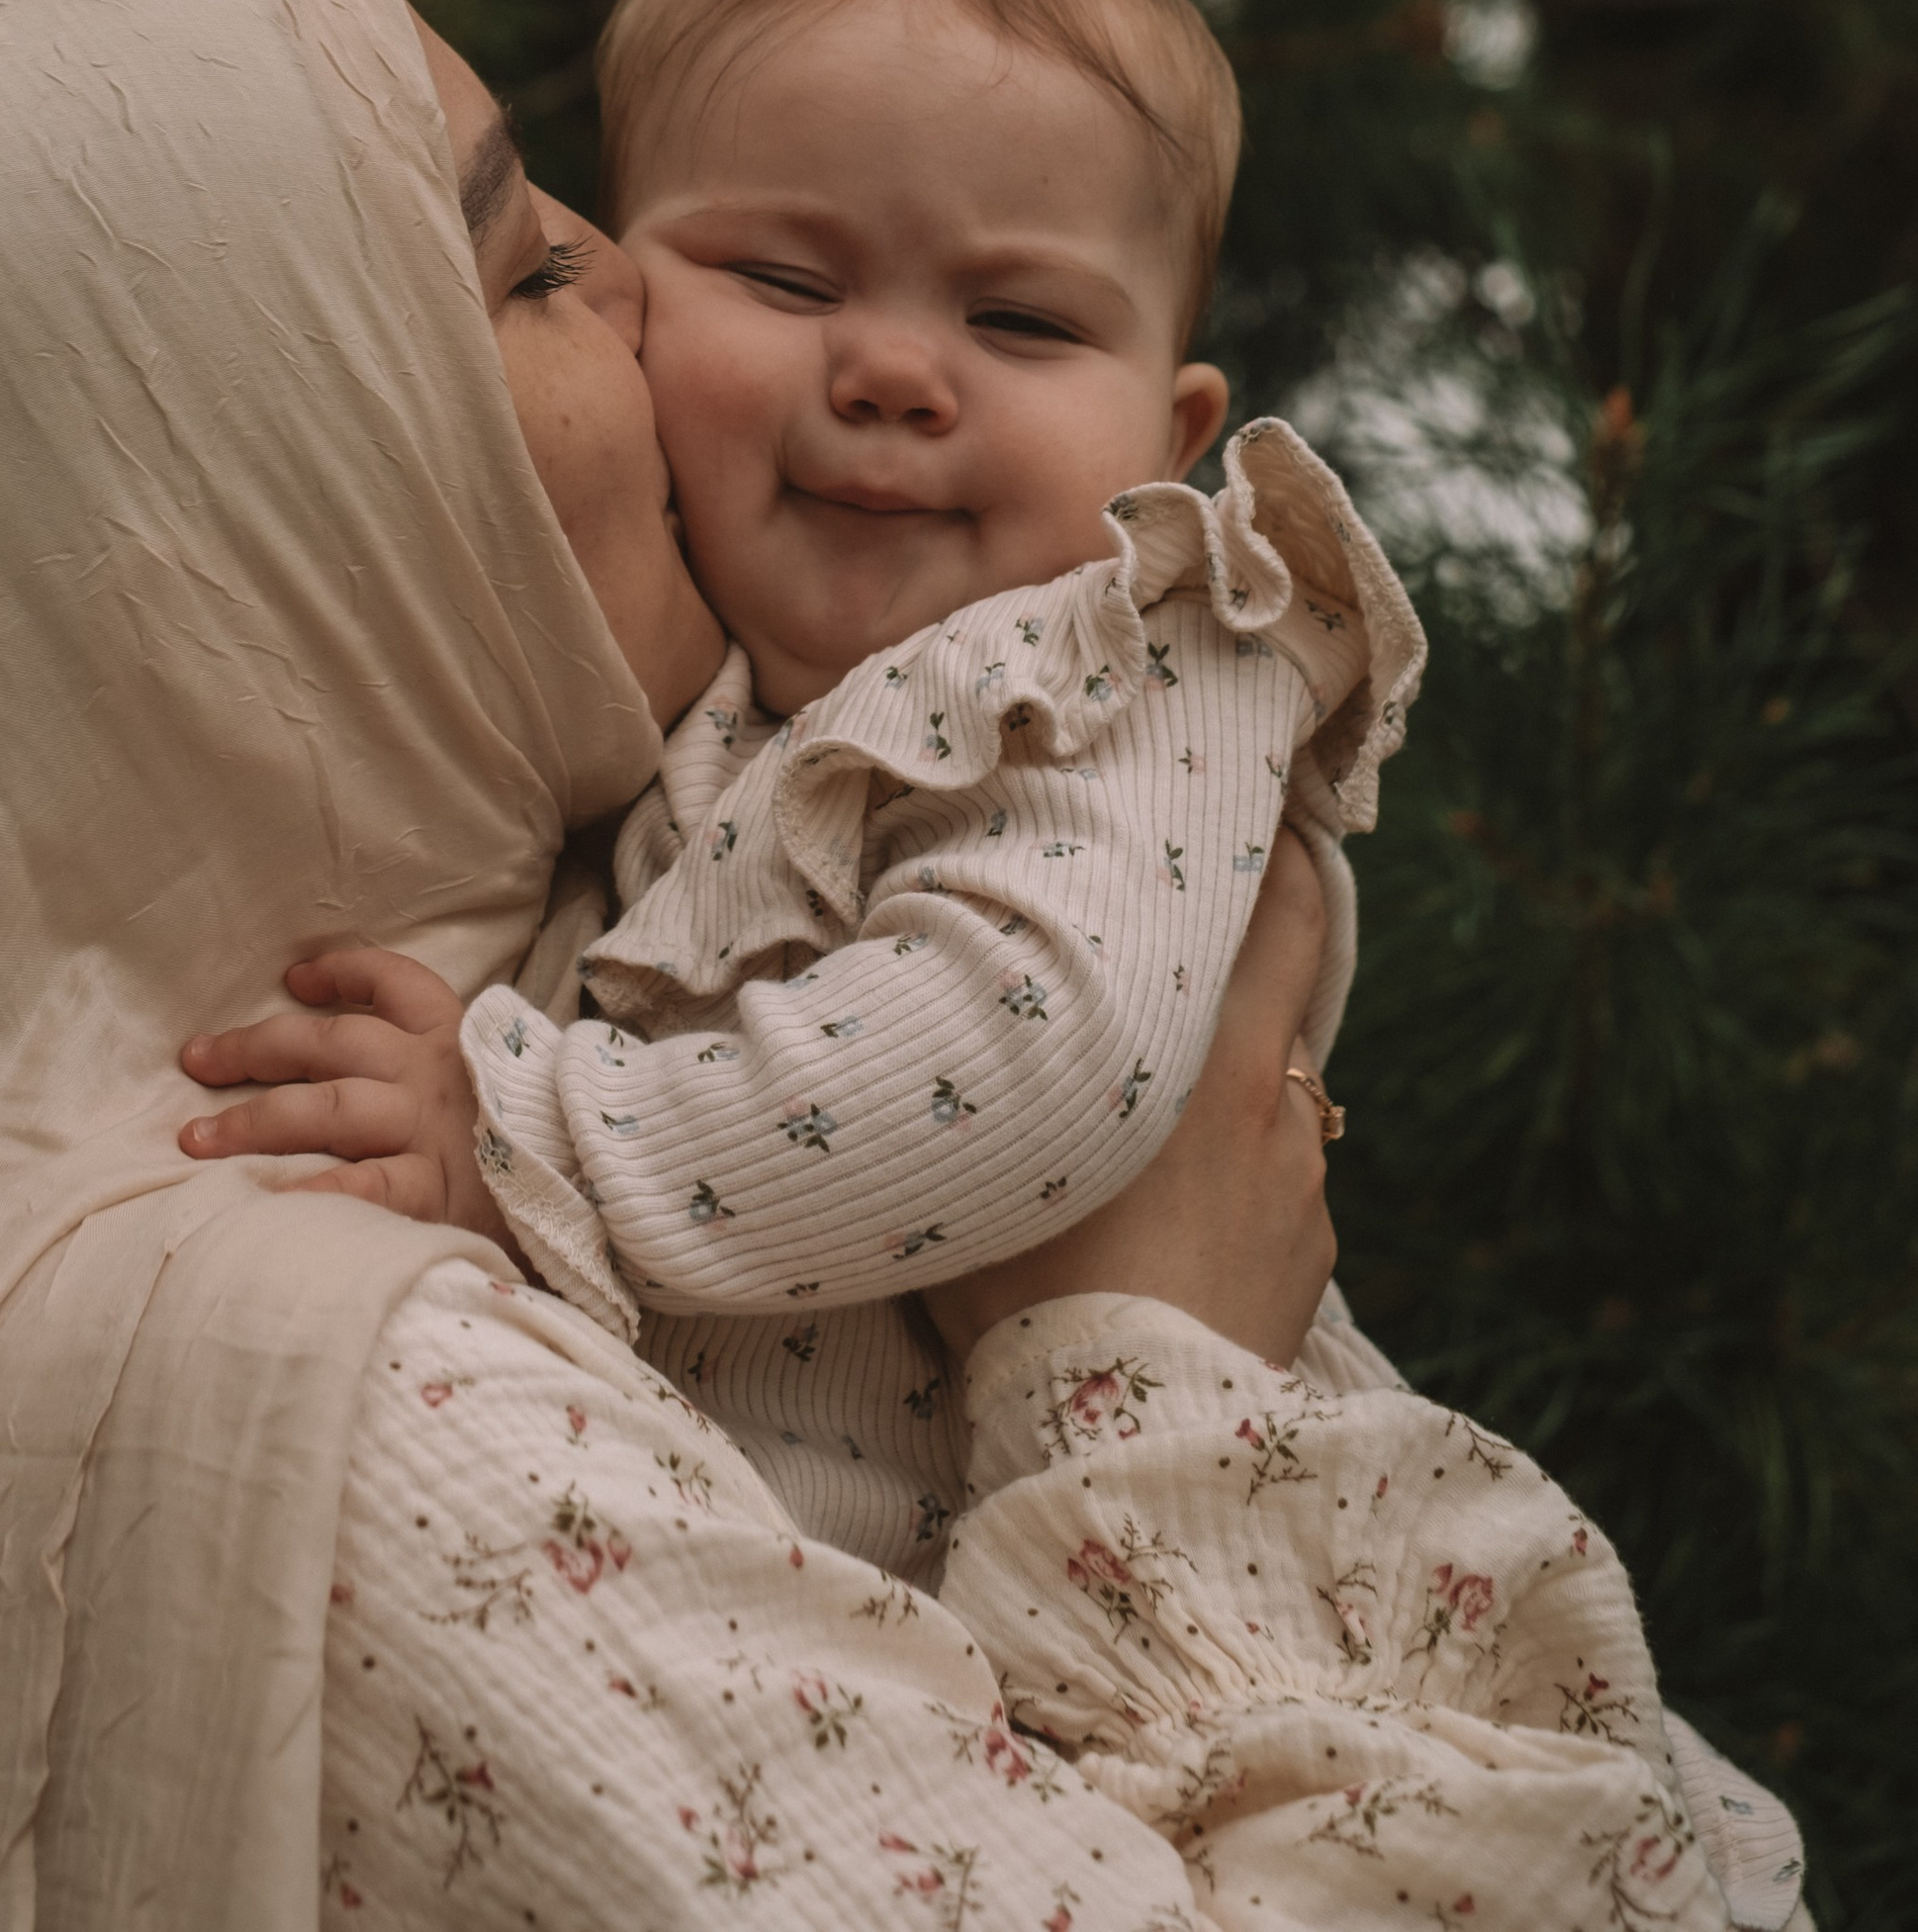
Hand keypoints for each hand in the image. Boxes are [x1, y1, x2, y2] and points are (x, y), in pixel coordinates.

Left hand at [178, 948, 508, 1244]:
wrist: (590, 1197)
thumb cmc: (521, 1139)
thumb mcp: (484, 1077)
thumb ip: (423, 1057)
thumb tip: (329, 1027)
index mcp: (448, 1038)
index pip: (392, 982)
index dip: (340, 972)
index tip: (294, 978)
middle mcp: (431, 1074)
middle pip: (332, 1044)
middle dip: (256, 1048)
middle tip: (196, 1058)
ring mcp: (429, 1130)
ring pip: (328, 1108)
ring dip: (255, 1121)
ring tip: (197, 1139)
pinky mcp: (433, 1190)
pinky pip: (361, 1184)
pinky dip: (311, 1188)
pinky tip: (262, 1198)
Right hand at [927, 836, 1336, 1371]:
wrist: (1126, 1447)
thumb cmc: (1034, 1292)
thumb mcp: (992, 1159)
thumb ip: (997, 1067)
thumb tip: (938, 997)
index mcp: (1207, 1061)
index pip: (1277, 916)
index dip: (1271, 849)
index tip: (1252, 801)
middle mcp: (1271, 1106)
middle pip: (1301, 966)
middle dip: (1283, 905)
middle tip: (1249, 864)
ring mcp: (1301, 1184)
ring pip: (1277, 1086)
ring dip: (1236, 1067)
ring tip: (1166, 1086)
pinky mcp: (1311, 1255)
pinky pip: (1279, 1177)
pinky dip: (1243, 1166)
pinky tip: (1185, 1206)